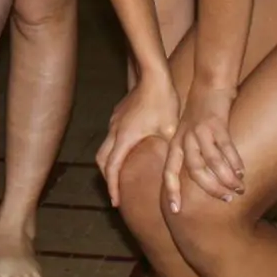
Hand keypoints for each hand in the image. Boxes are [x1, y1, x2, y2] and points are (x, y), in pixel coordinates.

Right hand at [96, 77, 178, 207]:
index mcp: (125, 137)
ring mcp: (114, 121)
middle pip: (102, 159)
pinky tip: (130, 152)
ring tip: (121, 176)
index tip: (116, 202)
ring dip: (110, 164)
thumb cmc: (164, 101)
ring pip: (105, 147)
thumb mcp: (170, 132)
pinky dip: (115, 150)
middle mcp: (115, 130)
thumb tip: (174, 179)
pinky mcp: (118, 114)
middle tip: (117, 193)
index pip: (112, 168)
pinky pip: (111, 137)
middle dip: (108, 178)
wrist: (154, 74)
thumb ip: (169, 156)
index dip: (113, 188)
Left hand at [166, 85, 243, 208]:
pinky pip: (226, 147)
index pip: (169, 171)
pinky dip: (234, 161)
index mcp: (176, 143)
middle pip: (194, 170)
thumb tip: (201, 182)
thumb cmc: (200, 114)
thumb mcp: (187, 133)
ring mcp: (200, 130)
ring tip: (238, 188)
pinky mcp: (216, 123)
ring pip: (212, 160)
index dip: (171, 191)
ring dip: (226, 177)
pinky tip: (242, 171)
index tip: (176, 211)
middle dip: (210, 188)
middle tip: (225, 200)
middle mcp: (185, 137)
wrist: (209, 84)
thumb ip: (190, 155)